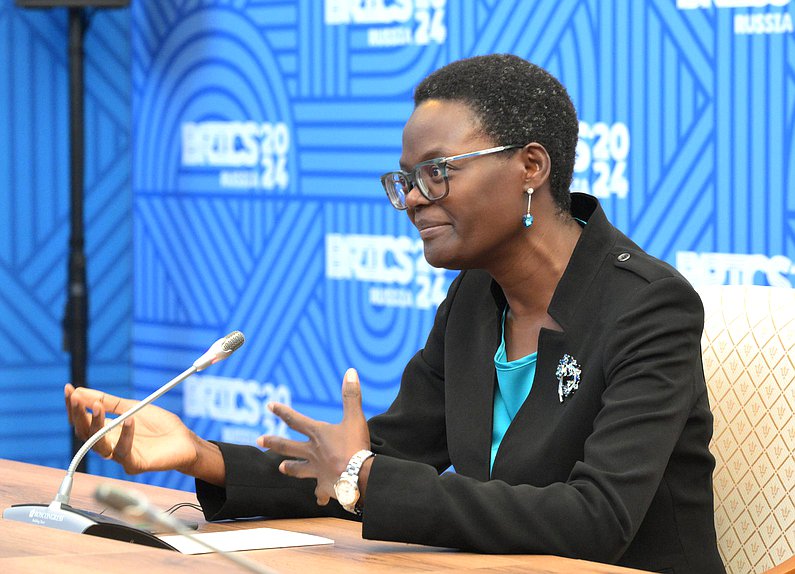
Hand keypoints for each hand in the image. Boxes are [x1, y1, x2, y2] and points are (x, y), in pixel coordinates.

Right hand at [64, 384, 209, 477]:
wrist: (185, 440)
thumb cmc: (159, 426)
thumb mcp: (132, 407)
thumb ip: (108, 402)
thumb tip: (81, 390)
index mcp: (107, 431)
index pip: (83, 421)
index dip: (73, 407)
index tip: (68, 389)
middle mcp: (110, 445)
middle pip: (84, 434)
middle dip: (78, 415)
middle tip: (76, 398)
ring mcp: (120, 457)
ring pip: (99, 445)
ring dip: (96, 424)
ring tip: (98, 406)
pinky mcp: (135, 465)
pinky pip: (124, 453)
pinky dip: (125, 436)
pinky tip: (129, 420)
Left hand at [257, 368, 369, 505]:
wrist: (359, 476)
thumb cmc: (355, 446)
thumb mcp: (355, 417)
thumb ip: (351, 395)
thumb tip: (350, 371)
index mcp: (318, 434)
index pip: (295, 420)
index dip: (282, 411)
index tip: (269, 406)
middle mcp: (312, 452)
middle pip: (288, 446)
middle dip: (273, 442)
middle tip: (259, 440)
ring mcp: (316, 471)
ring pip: (298, 469)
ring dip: (290, 468)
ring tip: (281, 468)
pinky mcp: (324, 486)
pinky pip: (320, 490)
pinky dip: (320, 494)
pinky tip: (320, 498)